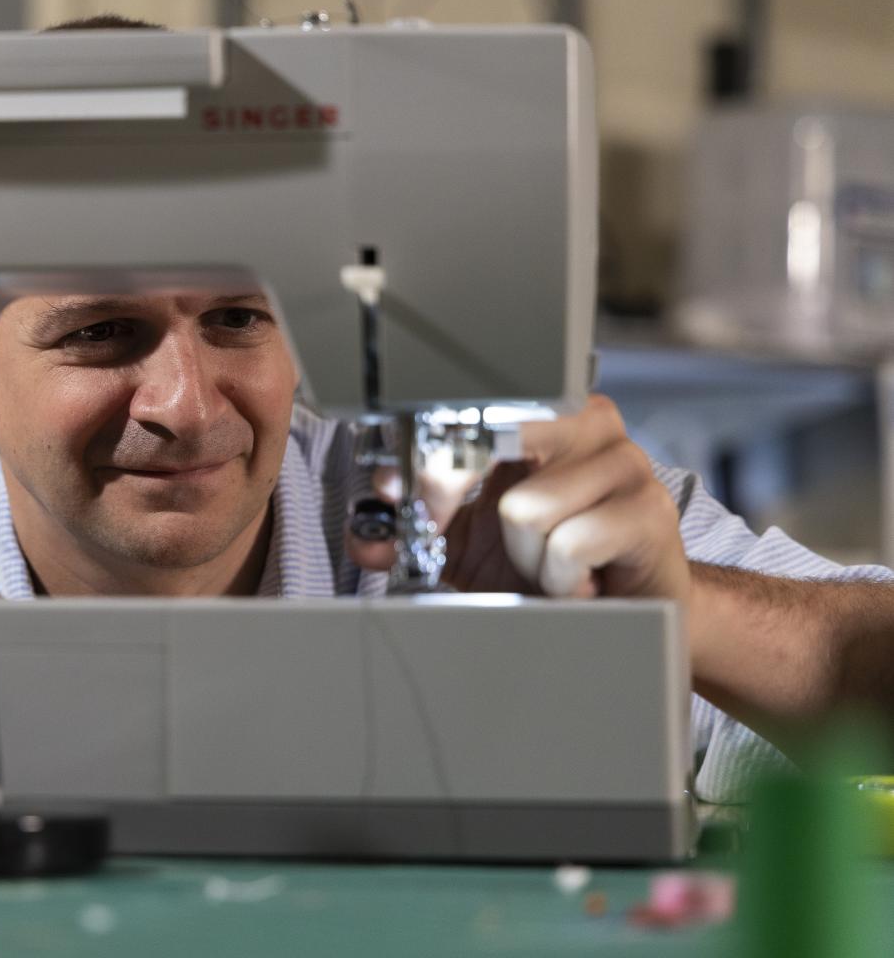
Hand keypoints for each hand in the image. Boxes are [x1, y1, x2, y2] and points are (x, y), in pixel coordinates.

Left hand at [350, 395, 690, 599]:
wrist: (630, 611)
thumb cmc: (549, 567)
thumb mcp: (467, 548)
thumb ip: (414, 534)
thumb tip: (365, 536)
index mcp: (543, 413)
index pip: (471, 403)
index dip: (424, 448)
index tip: (396, 489)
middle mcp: (586, 422)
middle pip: (491, 435)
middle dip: (450, 492)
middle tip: (448, 530)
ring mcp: (624, 462)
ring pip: (523, 508)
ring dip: (522, 558)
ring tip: (547, 567)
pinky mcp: (648, 512)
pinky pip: (568, 546)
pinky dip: (558, 580)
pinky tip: (578, 583)